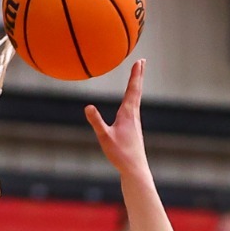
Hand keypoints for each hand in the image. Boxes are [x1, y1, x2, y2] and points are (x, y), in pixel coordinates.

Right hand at [85, 60, 148, 175]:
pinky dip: (132, 98)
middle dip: (138, 75)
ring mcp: (135, 122)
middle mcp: (134, 115)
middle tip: (142, 61)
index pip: (132, 89)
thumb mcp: (105, 137)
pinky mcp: (133, 129)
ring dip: (136, 85)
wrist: (135, 170)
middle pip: (136, 91)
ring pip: (136, 99)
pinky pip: (133, 108)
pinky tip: (130, 102)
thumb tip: (88, 107)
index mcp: (128, 114)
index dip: (135, 75)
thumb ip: (96, 122)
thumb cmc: (120, 154)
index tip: (140, 61)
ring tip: (137, 76)